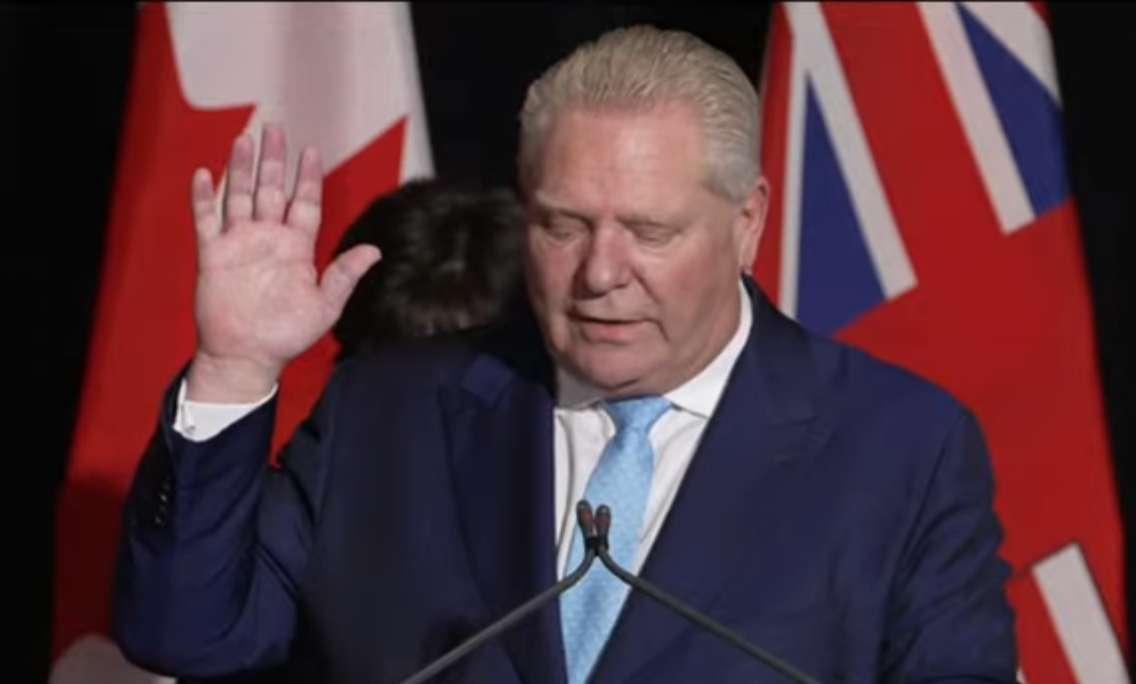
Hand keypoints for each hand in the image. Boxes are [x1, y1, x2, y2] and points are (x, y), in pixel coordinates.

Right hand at [185, 124, 380, 401]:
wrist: (248, 357)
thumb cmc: (288, 336)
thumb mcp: (325, 306)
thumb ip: (345, 275)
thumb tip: (375, 251)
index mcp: (296, 248)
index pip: (304, 202)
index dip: (308, 176)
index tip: (311, 149)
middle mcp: (268, 239)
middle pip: (271, 189)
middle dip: (274, 159)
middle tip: (274, 127)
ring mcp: (240, 245)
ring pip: (240, 196)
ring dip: (241, 169)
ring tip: (243, 139)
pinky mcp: (213, 256)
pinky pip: (207, 220)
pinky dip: (204, 198)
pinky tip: (205, 174)